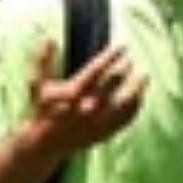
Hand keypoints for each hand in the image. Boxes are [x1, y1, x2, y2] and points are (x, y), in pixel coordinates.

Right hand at [26, 40, 147, 154]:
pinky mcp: (103, 134)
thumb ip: (43, 61)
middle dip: (124, 69)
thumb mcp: (37, 86)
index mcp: (72, 94)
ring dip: (137, 88)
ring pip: (124, 103)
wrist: (43, 145)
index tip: (123, 46)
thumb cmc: (41, 110)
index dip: (111, 56)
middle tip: (130, 60)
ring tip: (145, 76)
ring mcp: (97, 122)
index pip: (96, 70)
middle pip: (112, 84)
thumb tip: (48, 37)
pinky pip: (125, 120)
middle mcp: (87, 108)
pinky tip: (139, 97)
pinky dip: (135, 107)